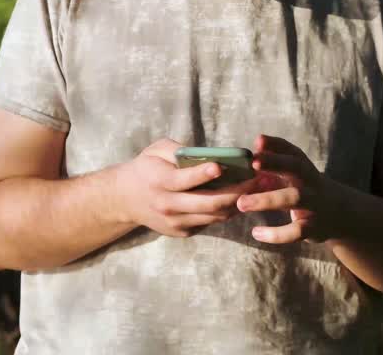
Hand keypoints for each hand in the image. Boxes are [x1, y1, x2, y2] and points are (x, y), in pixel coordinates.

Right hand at [114, 138, 263, 237]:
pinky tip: (239, 199)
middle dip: (236, 192)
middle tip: (257, 180)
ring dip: (237, 204)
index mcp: (160, 182)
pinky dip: (225, 212)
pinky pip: (209, 223)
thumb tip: (208, 153)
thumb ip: (179, 150)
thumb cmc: (147, 167)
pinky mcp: (182, 232)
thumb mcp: (156, 150)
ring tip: (256, 190)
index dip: (203, 174)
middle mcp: (168, 205)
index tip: (221, 166)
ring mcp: (175, 222)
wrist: (125, 199)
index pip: (184, 180)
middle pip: (207, 203)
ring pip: (213, 216)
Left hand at [237, 134, 343, 244]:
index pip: (292, 151)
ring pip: (293, 198)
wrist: (340, 213)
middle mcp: (310, 182)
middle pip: (296, 168)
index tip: (259, 141)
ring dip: (266, 200)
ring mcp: (314, 204)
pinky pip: (296, 231)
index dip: (276, 145)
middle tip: (252, 162)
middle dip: (275, 163)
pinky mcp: (313, 227)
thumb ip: (276, 161)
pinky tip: (256, 233)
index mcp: (304, 167)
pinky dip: (276, 234)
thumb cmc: (307, 188)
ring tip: (241, 204)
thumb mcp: (296, 173)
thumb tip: (255, 146)